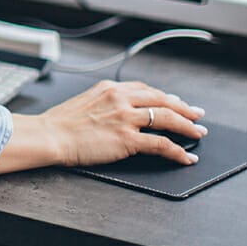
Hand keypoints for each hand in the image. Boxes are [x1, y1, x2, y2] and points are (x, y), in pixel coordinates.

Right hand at [0, 80, 205, 174]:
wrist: (49, 135)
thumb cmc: (59, 124)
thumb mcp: (83, 103)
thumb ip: (104, 103)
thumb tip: (118, 113)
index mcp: (109, 89)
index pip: (146, 89)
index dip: (164, 96)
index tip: (175, 102)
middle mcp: (120, 99)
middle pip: (163, 100)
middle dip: (184, 108)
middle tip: (197, 115)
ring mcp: (125, 118)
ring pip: (168, 118)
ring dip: (188, 127)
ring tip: (198, 133)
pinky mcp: (127, 139)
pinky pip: (162, 144)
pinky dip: (178, 151)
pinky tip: (186, 156)